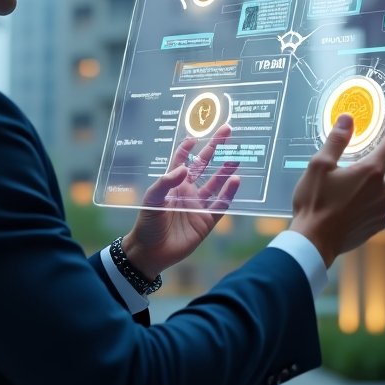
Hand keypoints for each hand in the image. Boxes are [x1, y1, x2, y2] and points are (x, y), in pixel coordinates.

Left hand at [121, 124, 240, 278]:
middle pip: (204, 166)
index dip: (188, 147)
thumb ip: (166, 183)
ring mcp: (198, 206)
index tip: (197, 133)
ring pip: (216, 183)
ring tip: (237, 156)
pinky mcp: (206, 221)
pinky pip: (221, 205)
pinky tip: (235, 180)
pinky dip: (229, 193)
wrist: (151, 252)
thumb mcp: (151, 200)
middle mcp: (187, 192)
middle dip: (215, 149)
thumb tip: (185, 169)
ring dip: (226, 170)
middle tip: (227, 132)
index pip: (182, 160)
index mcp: (173, 184)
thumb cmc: (147, 224)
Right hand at [289, 102, 384, 267]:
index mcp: (370, 172)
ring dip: (377, 185)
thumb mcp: (319, 166)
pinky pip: (380, 208)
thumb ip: (336, 141)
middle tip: (364, 165)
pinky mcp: (377, 226)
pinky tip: (350, 207)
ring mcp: (381, 210)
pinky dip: (370, 203)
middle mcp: (382, 191)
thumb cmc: (314, 203)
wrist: (314, 241)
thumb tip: (347, 119)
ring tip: (351, 189)